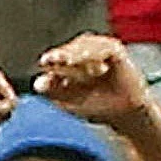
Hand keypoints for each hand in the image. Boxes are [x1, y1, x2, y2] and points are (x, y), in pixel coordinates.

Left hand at [34, 33, 154, 128]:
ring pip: (83, 46)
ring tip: (67, 62)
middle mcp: (82, 53)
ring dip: (75, 54)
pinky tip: (93, 63)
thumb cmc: (98, 108)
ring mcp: (98, 49)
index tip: (45, 62)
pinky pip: (103, 47)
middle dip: (61, 55)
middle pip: (68, 50)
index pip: (57, 59)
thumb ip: (54, 92)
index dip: (51, 60)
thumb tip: (37, 84)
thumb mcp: (71, 102)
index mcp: (68, 65)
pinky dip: (96, 54)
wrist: (123, 114)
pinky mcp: (114, 49)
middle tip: (52, 59)